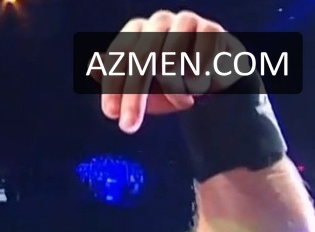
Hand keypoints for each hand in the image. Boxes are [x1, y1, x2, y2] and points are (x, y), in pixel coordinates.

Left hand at [100, 10, 240, 133]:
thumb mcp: (141, 89)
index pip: (119, 56)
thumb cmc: (171, 85)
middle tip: (128, 127)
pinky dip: (197, 82)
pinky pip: (197, 63)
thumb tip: (98, 80)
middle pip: (141, 60)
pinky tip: (201, 87)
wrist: (216, 78)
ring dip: (174, 91)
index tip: (112, 114)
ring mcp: (185, 21)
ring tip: (183, 101)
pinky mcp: (210, 29)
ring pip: (170, 62)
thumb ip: (118, 85)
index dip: (113, 86)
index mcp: (136, 31)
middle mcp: (158, 22)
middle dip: (133, 98)